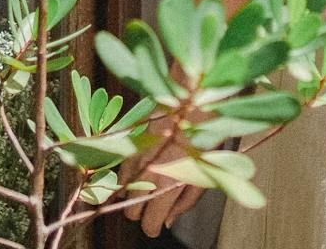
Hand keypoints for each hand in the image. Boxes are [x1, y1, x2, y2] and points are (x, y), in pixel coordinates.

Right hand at [130, 112, 206, 237]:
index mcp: (168, 183)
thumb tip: (168, 220)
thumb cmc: (204, 134)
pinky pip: (119, 173)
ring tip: (148, 189)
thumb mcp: (205, 171)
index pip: (149, 222)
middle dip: (143, 213)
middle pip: (131, 212)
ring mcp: (135, 159)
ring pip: (122, 194)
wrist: (190, 98)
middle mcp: (147, 173)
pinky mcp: (129, 145)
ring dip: (133, 196)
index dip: (153, 227)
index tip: (157, 225)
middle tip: (155, 206)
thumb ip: (186, 200)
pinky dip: (126, 178)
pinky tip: (140, 174)